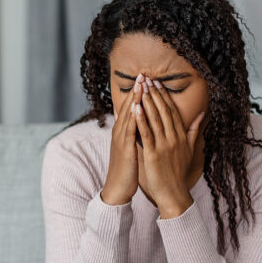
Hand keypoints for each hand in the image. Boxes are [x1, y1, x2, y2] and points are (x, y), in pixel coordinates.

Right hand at [100, 74, 144, 204]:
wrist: (117, 188)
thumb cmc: (126, 169)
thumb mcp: (129, 148)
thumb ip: (132, 133)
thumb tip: (136, 122)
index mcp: (122, 132)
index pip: (130, 108)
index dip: (136, 92)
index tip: (144, 78)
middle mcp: (119, 133)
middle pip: (127, 107)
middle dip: (136, 90)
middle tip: (143, 74)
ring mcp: (121, 140)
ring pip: (128, 115)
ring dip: (134, 98)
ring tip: (141, 84)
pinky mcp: (124, 149)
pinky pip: (129, 130)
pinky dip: (133, 117)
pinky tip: (137, 107)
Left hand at [133, 76, 205, 218]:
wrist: (174, 193)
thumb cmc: (178, 172)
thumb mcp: (190, 150)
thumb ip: (195, 131)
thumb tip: (202, 114)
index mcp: (181, 136)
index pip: (172, 111)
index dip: (164, 96)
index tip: (158, 83)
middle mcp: (174, 138)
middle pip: (164, 111)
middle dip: (155, 94)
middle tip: (148, 78)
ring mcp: (164, 145)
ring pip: (155, 119)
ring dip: (148, 101)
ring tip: (142, 87)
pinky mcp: (153, 154)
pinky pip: (146, 134)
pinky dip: (141, 120)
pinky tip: (136, 108)